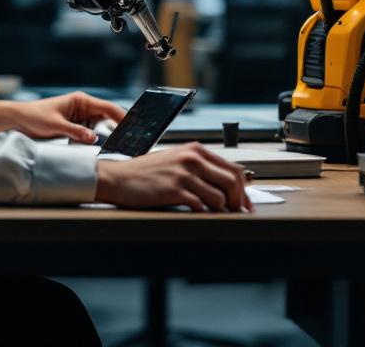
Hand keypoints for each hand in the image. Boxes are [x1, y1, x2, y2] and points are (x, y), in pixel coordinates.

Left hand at [0, 91, 125, 142]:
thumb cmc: (35, 117)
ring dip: (108, 134)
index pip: (107, 107)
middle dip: (118, 127)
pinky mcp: (76, 125)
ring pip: (101, 126)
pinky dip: (97, 138)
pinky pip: (92, 132)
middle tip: (130, 140)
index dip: (121, 117)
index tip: (133, 127)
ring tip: (119, 145)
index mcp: (81, 100)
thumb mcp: (56, 125)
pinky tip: (103, 146)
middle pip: (108, 117)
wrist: (19, 119)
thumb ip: (75, 131)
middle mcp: (84, 107)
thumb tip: (93, 138)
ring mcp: (81, 116)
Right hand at [95, 142, 253, 212]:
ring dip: (222, 209)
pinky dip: (204, 213)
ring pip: (219, 196)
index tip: (245, 202)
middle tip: (238, 212)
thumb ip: (199, 167)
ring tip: (217, 215)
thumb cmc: (146, 172)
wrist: (119, 178)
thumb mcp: (175, 160)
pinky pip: (201, 205)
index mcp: (195, 150)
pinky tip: (200, 214)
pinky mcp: (174, 190)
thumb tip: (225, 184)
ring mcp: (183, 174)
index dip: (244, 188)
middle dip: (239, 201)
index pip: (232, 168)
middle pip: (232, 181)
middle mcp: (192, 159)